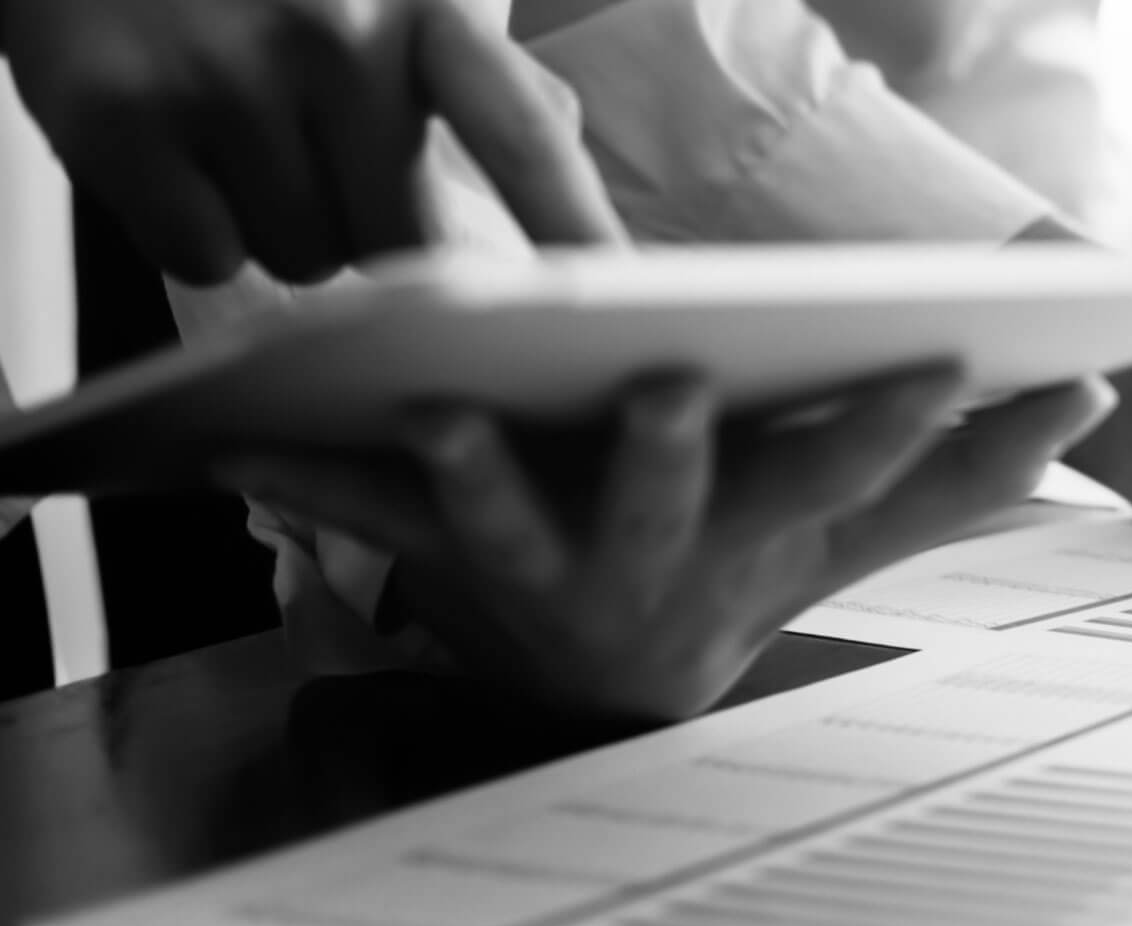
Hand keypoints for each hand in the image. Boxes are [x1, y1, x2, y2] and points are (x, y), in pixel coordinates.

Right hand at [3, 0, 623, 283]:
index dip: (576, 229)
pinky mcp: (117, 114)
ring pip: (303, 255)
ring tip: (233, 124)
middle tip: (311, 143)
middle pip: (401, 238)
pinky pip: (204, 255)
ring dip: (278, 220)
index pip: (524, 138)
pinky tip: (171, 140)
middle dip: (367, 221)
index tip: (624, 301)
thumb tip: (555, 130)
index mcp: (424, 0)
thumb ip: (473, 56)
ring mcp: (223, 73)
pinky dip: (193, 224)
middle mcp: (334, 30)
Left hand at [222, 369, 1111, 720]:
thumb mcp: (849, 533)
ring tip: (444, 416)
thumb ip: (963, 474)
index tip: (952, 365)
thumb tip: (1086, 399)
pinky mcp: (440, 549)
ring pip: (504, 520)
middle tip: (672, 390)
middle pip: (668, 504)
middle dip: (671, 454)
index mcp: (759, 535)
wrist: (602, 682)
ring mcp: (538, 560)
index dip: (898, 429)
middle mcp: (652, 556)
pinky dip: (296, 475)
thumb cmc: (736, 571)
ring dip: (471, 477)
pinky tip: (229, 439)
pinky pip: (360, 512)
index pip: (847, 476)